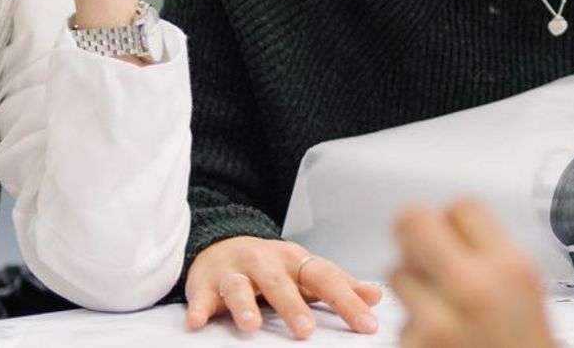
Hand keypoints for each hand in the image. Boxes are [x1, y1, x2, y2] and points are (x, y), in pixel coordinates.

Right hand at [185, 236, 382, 338]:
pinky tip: (198, 322)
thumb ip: (339, 285)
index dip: (347, 301)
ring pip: (239, 287)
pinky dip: (198, 308)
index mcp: (295, 261)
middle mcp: (265, 263)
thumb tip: (376, 297)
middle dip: (292, 306)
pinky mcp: (206, 284)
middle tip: (306, 330)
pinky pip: (201, 296)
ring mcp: (234, 272)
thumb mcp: (306, 272)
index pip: (325, 279)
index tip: (366, 325)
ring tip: (251, 327)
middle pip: (279, 283)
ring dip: (244, 306)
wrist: (223, 243)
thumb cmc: (272, 267)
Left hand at [391, 200, 554, 347]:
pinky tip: (441, 342)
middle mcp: (473, 287)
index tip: (451, 235)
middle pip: (412, 221)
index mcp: (509, 267)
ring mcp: (440, 320)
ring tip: (439, 309)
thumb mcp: (527, 292)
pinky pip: (401, 321)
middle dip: (412, 235)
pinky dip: (415, 331)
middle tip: (418, 250)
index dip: (452, 221)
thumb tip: (448, 230)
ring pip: (397, 274)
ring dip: (412, 287)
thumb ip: (491, 257)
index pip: (460, 207)